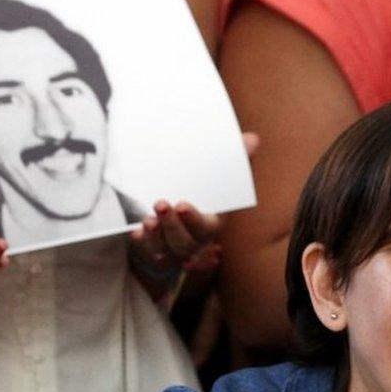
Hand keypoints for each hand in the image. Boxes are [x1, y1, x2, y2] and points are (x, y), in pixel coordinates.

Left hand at [129, 132, 259, 272]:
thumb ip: (234, 160)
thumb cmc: (203, 195)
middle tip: (160, 204)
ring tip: (148, 220)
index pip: (208, 226)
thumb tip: (252, 139)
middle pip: (186, 241)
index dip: (194, 219)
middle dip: (172, 225)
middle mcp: (195, 240)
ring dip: (157, 235)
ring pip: (167, 249)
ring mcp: (174, 248)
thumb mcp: (217, 178)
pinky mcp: (154, 250)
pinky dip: (143, 243)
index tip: (181, 205)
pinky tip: (137, 233)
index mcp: (212, 223)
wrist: (181, 218)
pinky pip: (148, 252)